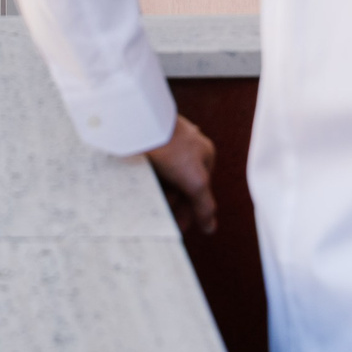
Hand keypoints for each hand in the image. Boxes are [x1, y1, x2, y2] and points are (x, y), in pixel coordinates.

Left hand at [145, 117, 217, 236]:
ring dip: (159, 194)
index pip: (199, 190)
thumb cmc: (173, 149)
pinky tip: (140, 191)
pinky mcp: (147, 143)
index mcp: (204, 153)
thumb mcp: (195, 181)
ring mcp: (166, 144)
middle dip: (173, 204)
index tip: (177, 228)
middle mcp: (187, 147)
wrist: (142, 123)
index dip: (189, 212)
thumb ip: (204, 206)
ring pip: (164, 177)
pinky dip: (146, 181)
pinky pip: (149, 168)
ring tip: (149, 208)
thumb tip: (211, 228)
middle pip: (181, 184)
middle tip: (161, 220)